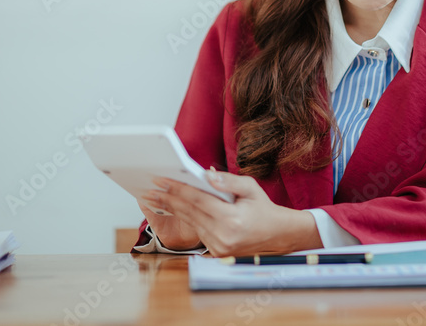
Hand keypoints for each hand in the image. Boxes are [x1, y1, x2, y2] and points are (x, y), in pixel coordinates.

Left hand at [144, 169, 319, 256]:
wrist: (276, 234)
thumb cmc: (263, 208)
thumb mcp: (250, 187)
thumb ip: (227, 181)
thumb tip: (205, 174)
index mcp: (232, 219)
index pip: (198, 201)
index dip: (178, 189)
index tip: (161, 180)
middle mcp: (223, 236)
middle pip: (189, 213)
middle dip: (167, 199)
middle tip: (149, 188)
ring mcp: (218, 246)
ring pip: (190, 222)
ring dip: (171, 209)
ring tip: (154, 197)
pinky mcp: (215, 251)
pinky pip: (196, 230)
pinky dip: (184, 218)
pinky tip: (172, 208)